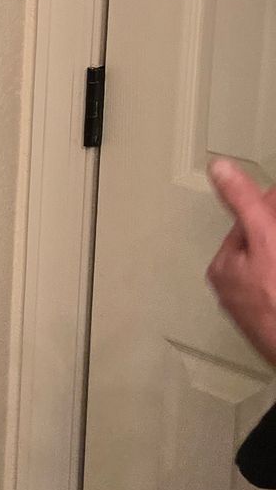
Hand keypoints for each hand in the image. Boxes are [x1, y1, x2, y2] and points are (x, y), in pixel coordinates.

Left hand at [208, 158, 275, 368]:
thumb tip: (219, 168)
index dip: (274, 207)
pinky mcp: (274, 322)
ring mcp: (260, 309)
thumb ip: (244, 204)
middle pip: (267, 244)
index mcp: (225, 268)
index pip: (252, 221)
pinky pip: (275, 287)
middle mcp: (237, 290)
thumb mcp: (265, 240)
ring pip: (272, 264)